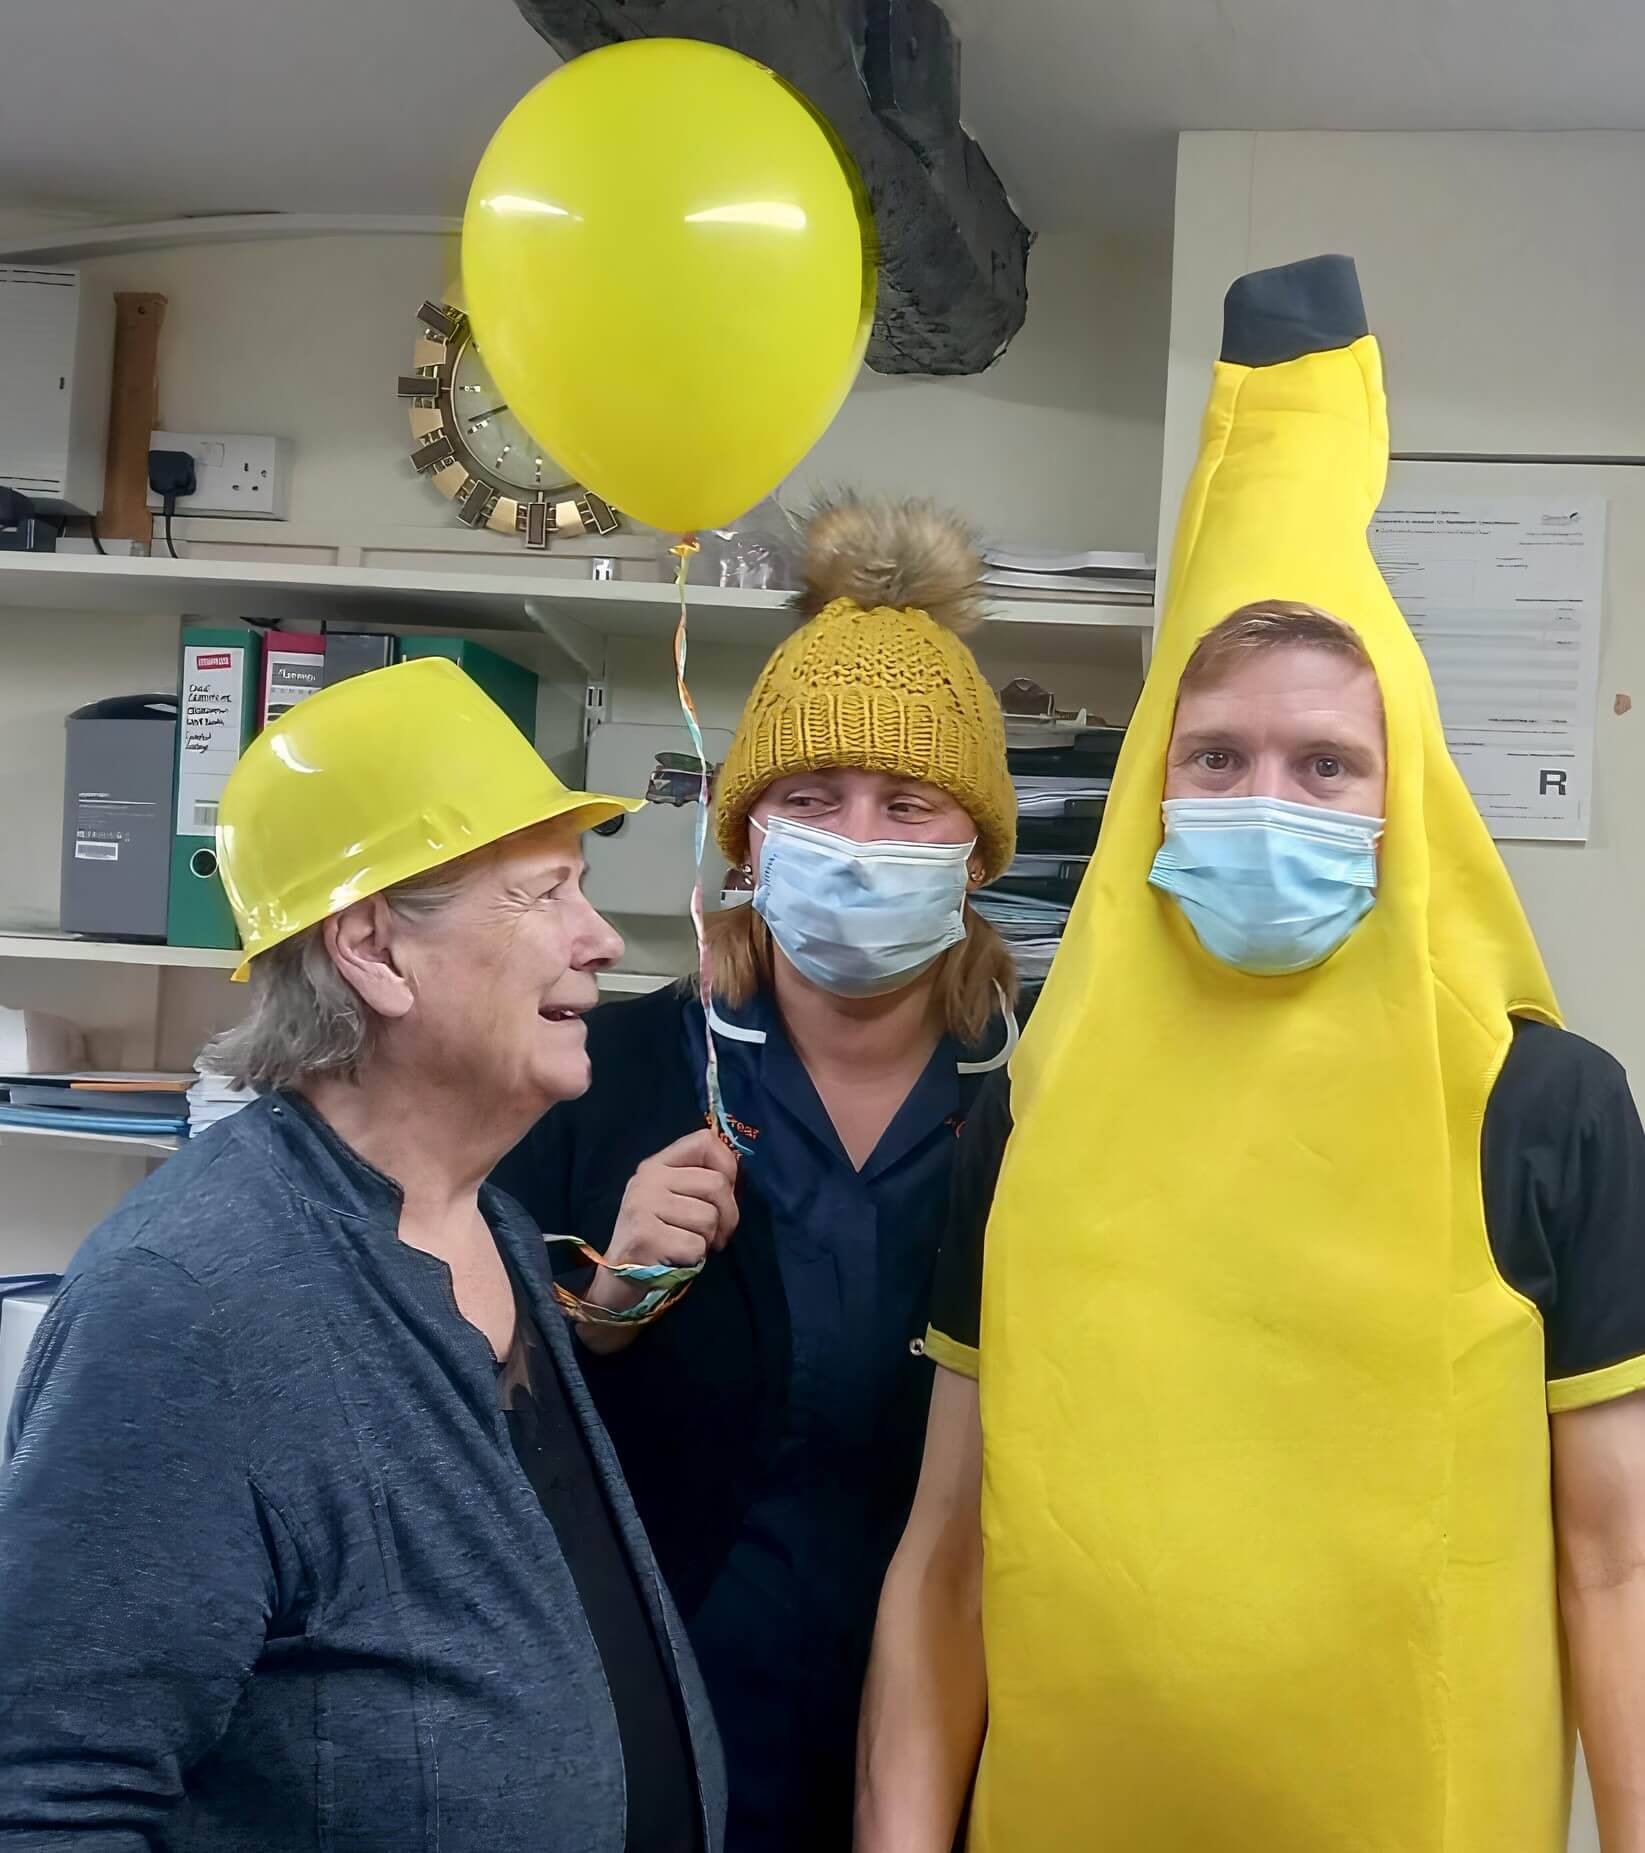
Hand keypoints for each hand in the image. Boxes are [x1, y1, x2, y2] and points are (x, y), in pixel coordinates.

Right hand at [586, 1130, 739, 1316]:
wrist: (618, 1280)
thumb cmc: (658, 1238)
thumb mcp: (672, 1199)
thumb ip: (698, 1181)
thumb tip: (734, 1175)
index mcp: (656, 1165)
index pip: (704, 1141)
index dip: (727, 1164)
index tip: (725, 1191)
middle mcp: (648, 1179)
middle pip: (716, 1184)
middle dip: (728, 1216)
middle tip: (717, 1235)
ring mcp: (643, 1206)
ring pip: (709, 1217)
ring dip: (708, 1239)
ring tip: (690, 1244)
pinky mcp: (645, 1237)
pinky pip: (696, 1245)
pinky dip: (695, 1258)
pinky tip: (677, 1258)